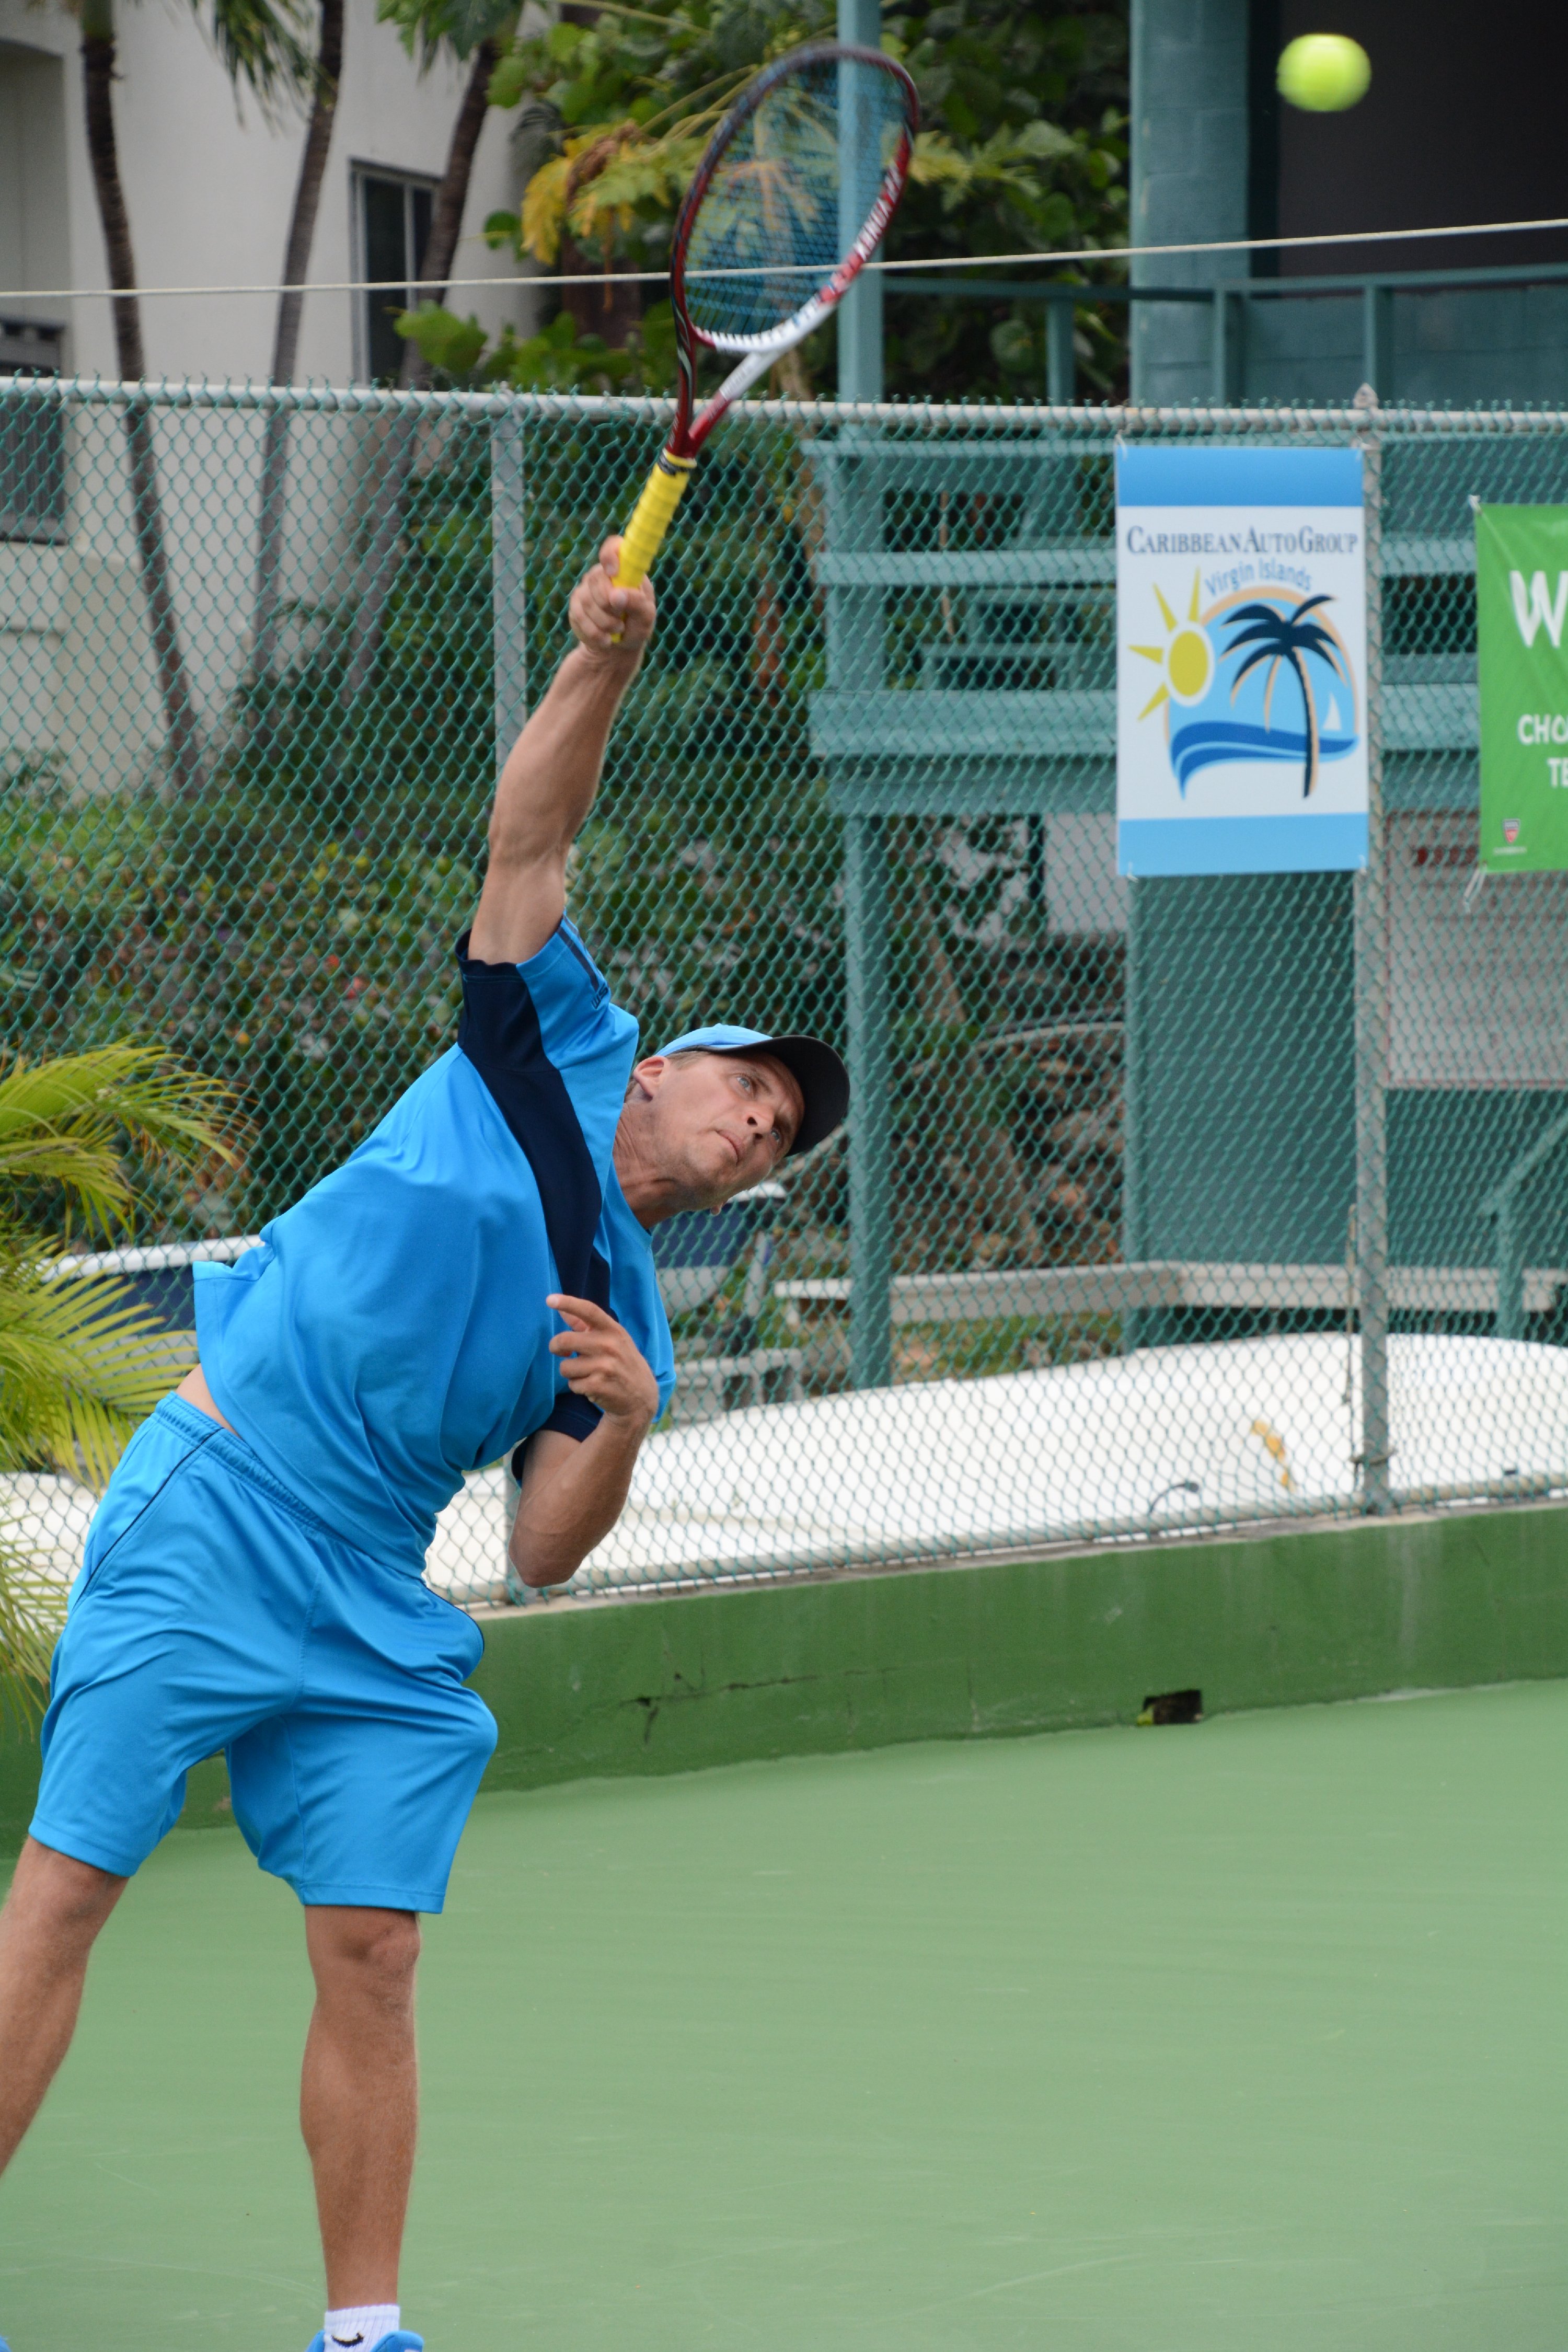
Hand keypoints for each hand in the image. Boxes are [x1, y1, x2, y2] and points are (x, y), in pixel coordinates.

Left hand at [547, 1294, 660, 1426]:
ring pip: (565, 1367)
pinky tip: (593, 1387)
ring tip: (587, 1374)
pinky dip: (578, 1387)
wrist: (642, 1396)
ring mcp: (605, 1366)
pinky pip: (572, 1384)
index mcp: (613, 1330)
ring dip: (571, 1372)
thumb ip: (585, 1324)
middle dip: (556, 1347)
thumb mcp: (611, 1339)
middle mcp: (609, 1345)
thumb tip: (561, 1308)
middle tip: (562, 1352)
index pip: (589, 1310)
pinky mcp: (598, 1386)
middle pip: (564, 1340)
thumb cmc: (621, 1362)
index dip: (568, 1303)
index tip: (549, 1300)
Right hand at [569, 537, 655, 664]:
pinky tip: (605, 639)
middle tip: (622, 621)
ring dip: (605, 622)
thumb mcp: (646, 617)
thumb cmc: (636, 626)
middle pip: (598, 579)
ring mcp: (587, 588)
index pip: (613, 547)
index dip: (611, 554)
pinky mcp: (576, 605)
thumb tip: (616, 595)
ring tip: (617, 630)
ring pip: (589, 600)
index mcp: (625, 569)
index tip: (614, 572)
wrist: (618, 648)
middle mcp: (603, 574)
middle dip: (610, 605)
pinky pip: (580, 616)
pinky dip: (595, 632)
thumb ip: (636, 602)